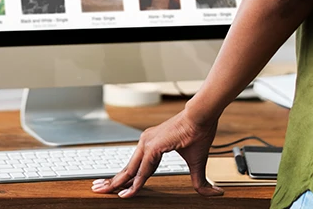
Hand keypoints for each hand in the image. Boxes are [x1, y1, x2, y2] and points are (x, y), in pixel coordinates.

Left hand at [91, 109, 222, 198]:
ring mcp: (148, 143)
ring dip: (118, 182)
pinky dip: (136, 181)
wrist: (202, 117)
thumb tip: (214, 194)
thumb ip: (199, 181)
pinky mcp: (153, 145)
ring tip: (107, 192)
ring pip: (131, 169)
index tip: (115, 189)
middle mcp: (146, 143)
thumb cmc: (198, 134)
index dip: (125, 180)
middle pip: (127, 168)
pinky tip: (129, 192)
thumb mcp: (197, 164)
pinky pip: (143, 168)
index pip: (135, 167)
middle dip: (112, 181)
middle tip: (98, 189)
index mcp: (152, 145)